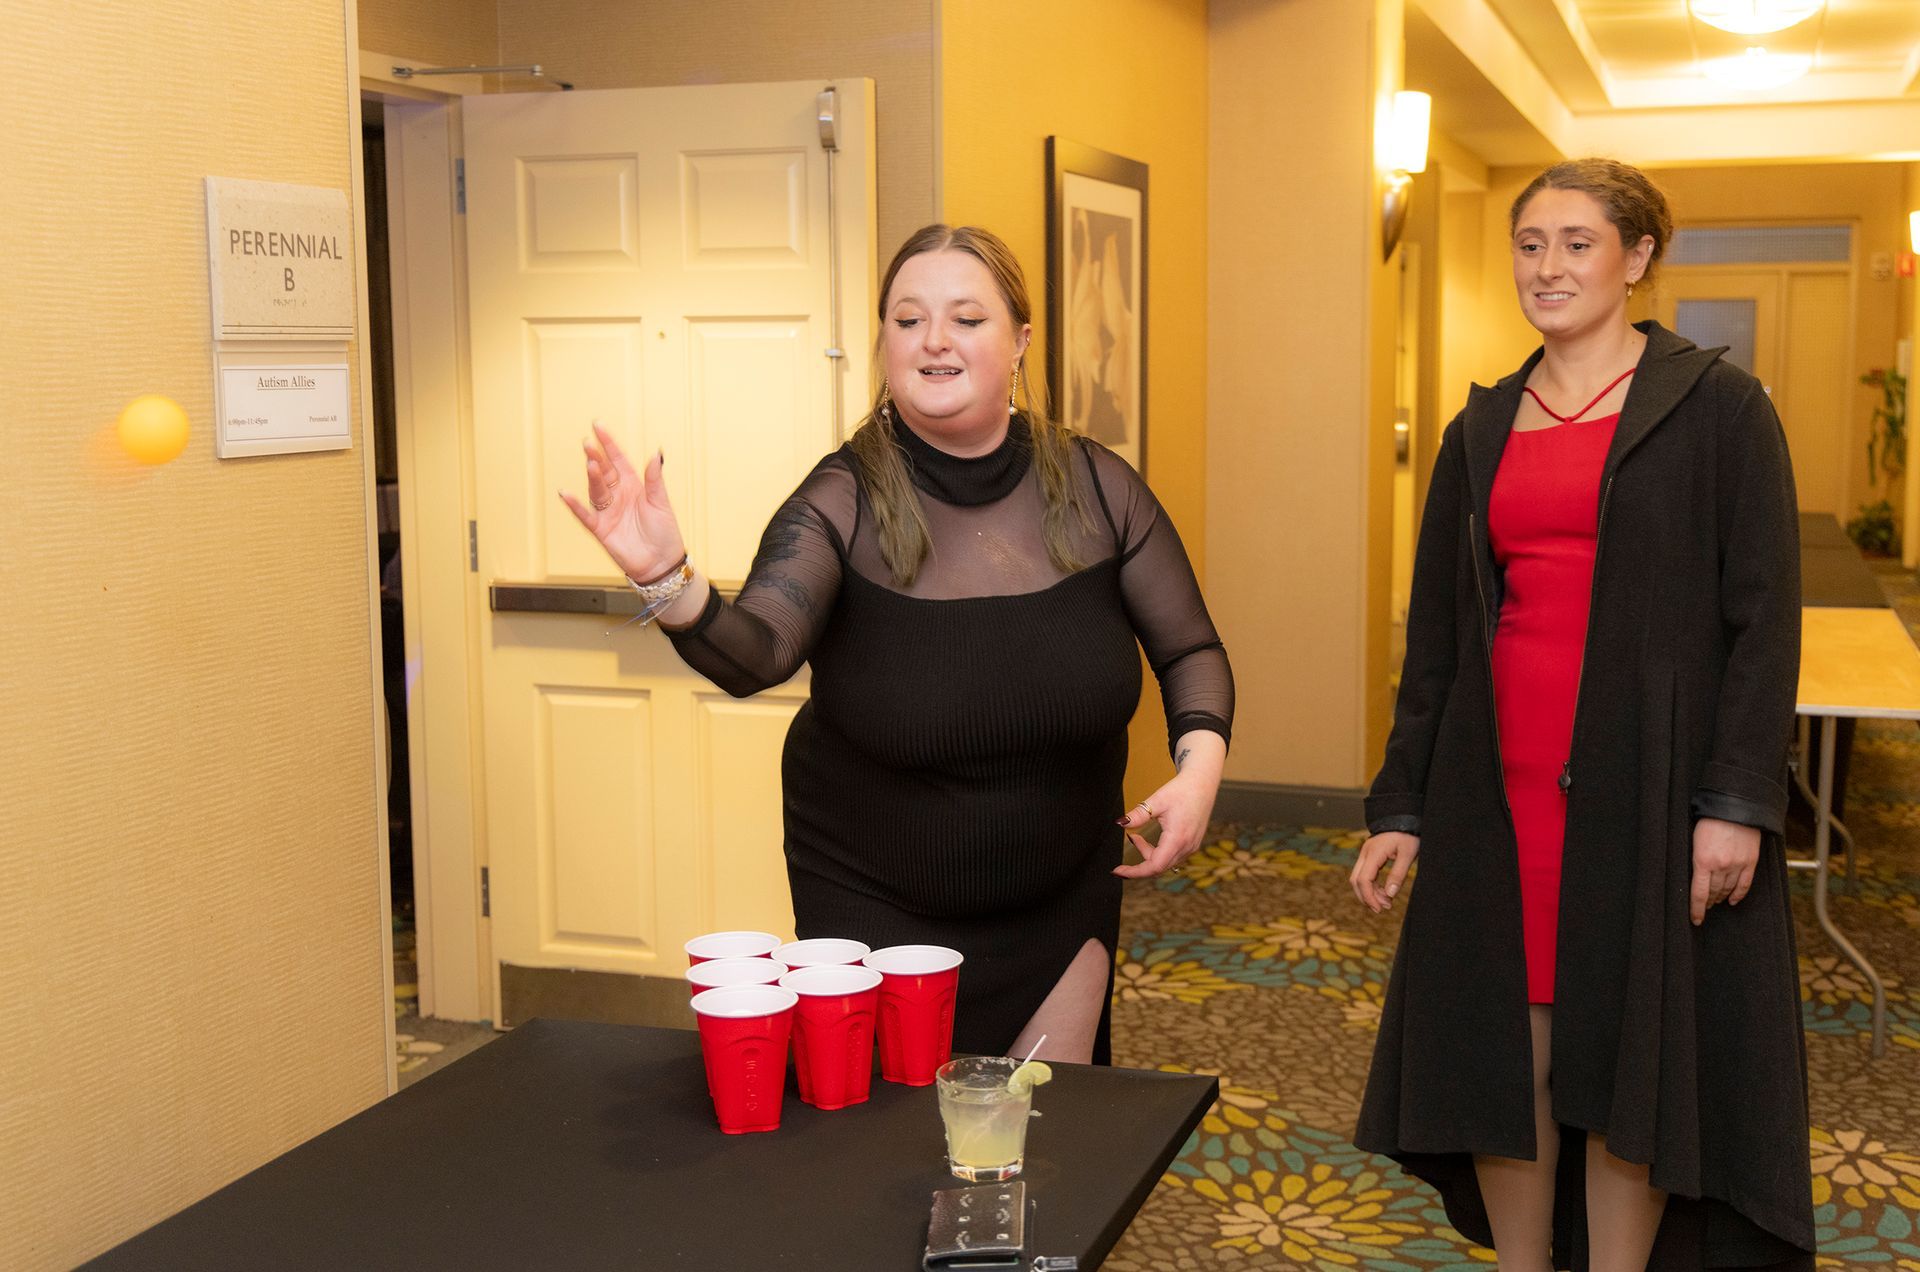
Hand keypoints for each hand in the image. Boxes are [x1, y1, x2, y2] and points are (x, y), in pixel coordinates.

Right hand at [558, 422, 686, 583]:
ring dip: (592, 477)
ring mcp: (608, 511)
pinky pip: (585, 515)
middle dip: (597, 457)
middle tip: (588, 442)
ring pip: (596, 490)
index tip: (598, 426)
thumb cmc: (664, 532)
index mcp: (633, 485)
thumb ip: (654, 479)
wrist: (661, 563)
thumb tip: (656, 453)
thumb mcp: (661, 502)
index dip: (608, 444)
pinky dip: (574, 505)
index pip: (618, 460)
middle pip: (604, 472)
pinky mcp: (601, 529)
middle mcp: (618, 495)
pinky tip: (565, 494)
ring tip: (591, 464)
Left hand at [1112, 770, 1218, 879]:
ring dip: (1148, 855)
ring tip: (1136, 837)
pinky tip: (1151, 840)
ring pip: (1165, 863)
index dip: (1135, 872)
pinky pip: (1173, 857)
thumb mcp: (1157, 801)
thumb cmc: (1182, 790)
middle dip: (1139, 863)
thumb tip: (1120, 823)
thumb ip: (1138, 815)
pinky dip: (1158, 853)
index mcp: (1178, 839)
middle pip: (1158, 867)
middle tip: (1126, 849)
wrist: (1203, 783)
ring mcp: (1191, 847)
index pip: (1154, 866)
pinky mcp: (1192, 844)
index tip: (1118, 871)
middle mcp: (1187, 847)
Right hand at [1350, 832, 1418, 912]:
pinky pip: (1365, 873)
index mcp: (1373, 853)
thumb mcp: (1408, 854)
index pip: (1363, 880)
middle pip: (1356, 880)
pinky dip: (1372, 885)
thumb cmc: (1407, 834)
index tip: (1380, 908)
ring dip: (1369, 892)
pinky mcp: (1369, 855)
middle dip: (1366, 897)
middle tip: (1382, 908)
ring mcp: (1365, 854)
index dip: (1369, 897)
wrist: (1404, 817)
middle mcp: (1365, 853)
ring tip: (1386, 902)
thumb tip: (1390, 894)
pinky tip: (1384, 892)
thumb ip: (1398, 875)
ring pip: (1358, 878)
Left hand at [1689, 816, 1759, 924]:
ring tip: (1716, 902)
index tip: (1695, 919)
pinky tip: (1733, 900)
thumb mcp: (1694, 839)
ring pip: (1728, 889)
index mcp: (1702, 861)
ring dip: (1720, 897)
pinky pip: (1745, 884)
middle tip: (1704, 906)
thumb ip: (1696, 859)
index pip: (1698, 894)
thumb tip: (1695, 875)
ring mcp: (1737, 865)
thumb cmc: (1709, 820)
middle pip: (1713, 892)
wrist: (1734, 806)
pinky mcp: (1750, 862)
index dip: (1696, 909)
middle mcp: (1721, 866)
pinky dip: (1738, 894)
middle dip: (1708, 901)